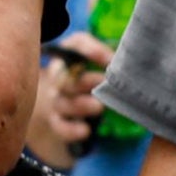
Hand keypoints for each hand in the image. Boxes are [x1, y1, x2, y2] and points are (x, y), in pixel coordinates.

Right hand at [34, 40, 113, 160]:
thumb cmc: (87, 77)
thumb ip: (105, 56)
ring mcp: (57, 101)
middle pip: (65, 76)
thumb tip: (119, 59)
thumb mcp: (96, 60)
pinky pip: (60, 127)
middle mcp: (59, 78)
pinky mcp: (57, 123)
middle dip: (84, 80)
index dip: (89, 49)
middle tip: (103, 82)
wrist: (61, 103)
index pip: (76, 45)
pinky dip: (71, 129)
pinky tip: (85, 130)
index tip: (108, 58)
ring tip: (98, 107)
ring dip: (80, 104)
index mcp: (70, 56)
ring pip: (63, 102)